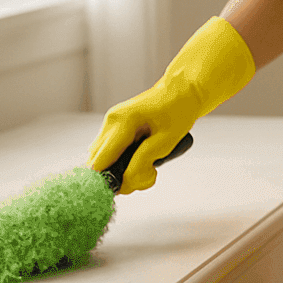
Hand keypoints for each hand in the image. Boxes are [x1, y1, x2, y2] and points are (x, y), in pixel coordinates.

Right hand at [86, 17, 254, 193]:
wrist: (183, 91)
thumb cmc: (178, 112)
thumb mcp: (166, 141)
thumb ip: (142, 163)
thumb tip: (124, 184)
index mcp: (122, 121)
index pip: (101, 161)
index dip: (108, 180)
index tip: (126, 190)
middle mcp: (110, 122)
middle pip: (99, 163)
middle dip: (120, 177)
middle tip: (149, 174)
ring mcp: (110, 124)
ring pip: (103, 160)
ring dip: (123, 170)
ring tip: (151, 167)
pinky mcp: (113, 128)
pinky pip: (110, 153)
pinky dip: (124, 162)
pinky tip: (145, 159)